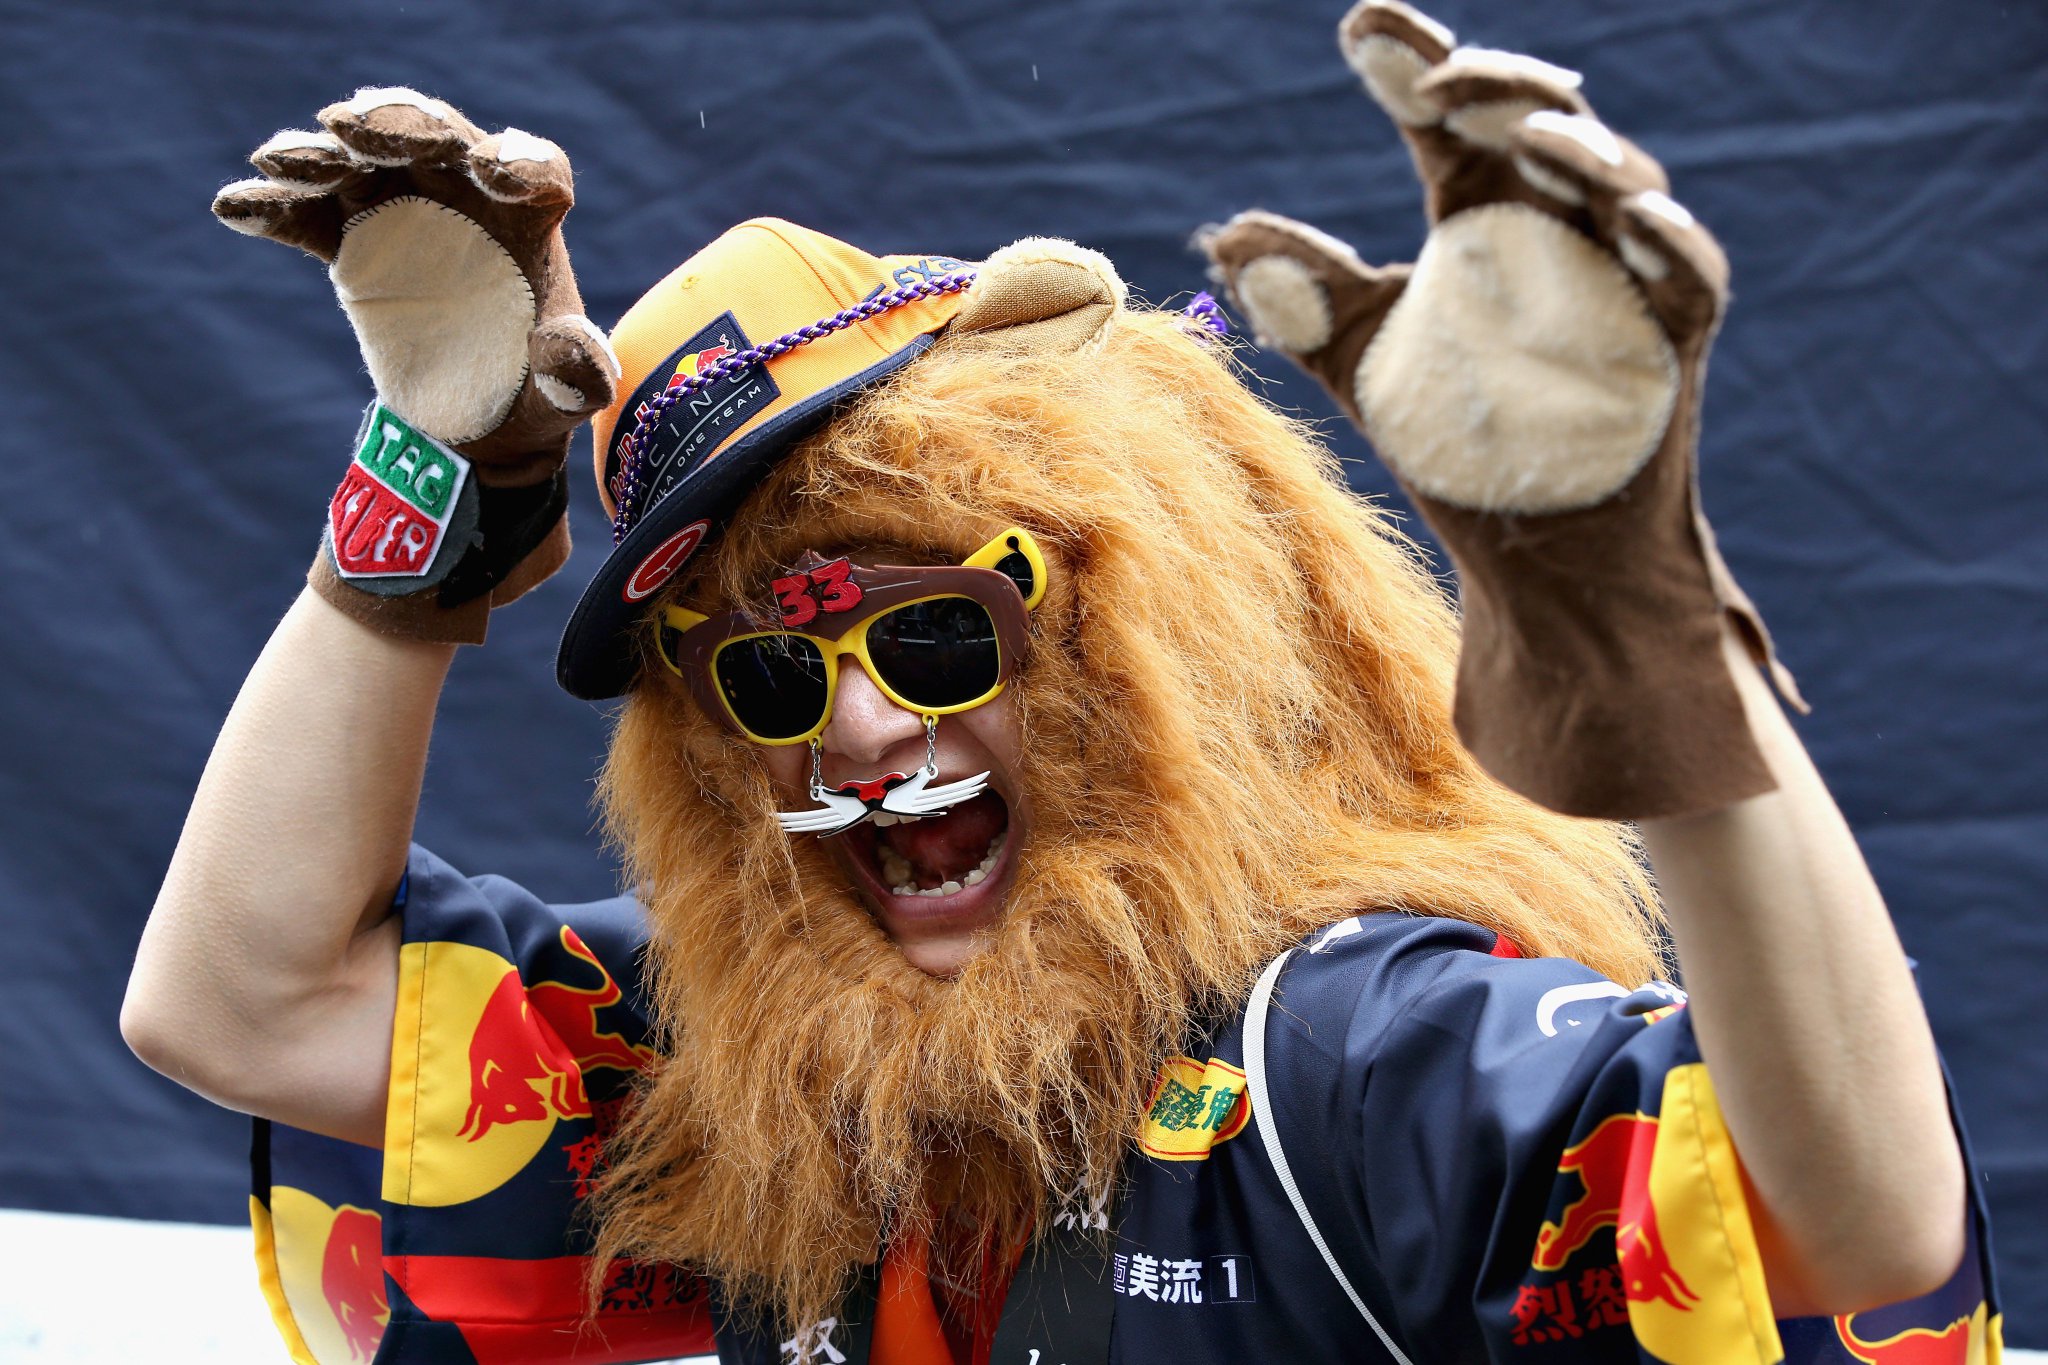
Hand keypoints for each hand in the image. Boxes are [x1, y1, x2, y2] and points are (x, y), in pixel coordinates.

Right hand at [215, 88, 620, 639]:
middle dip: (398, 125)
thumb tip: (568, 358)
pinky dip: (274, 207)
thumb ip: (574, 375)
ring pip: (364, 161)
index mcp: (533, 221)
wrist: (478, 425)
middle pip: (439, 138)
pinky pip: (311, 213)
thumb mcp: (564, 394)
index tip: (491, 170)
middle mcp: (470, 195)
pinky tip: (234, 207)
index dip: (517, 163)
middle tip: (352, 125)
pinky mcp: (355, 239)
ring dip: (321, 155)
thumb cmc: (537, 396)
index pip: (536, 169)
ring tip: (279, 162)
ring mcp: (407, 209)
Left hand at [1203, 2, 1797, 819]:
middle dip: (1499, 89)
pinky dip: (1664, 243)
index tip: (1358, 29)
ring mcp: (1623, 279)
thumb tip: (1223, 237)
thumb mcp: (1366, 369)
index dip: (1413, 66)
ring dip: (1579, 153)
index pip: (1450, 121)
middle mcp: (1557, 228)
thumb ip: (1306, 304)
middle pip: (1541, 125)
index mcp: (1483, 216)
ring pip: (1621, 185)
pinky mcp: (1675, 343)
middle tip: (1439, 81)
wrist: (1536, 564)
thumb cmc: (1461, 452)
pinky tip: (1629, 217)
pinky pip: (1686, 277)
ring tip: (1527, 131)